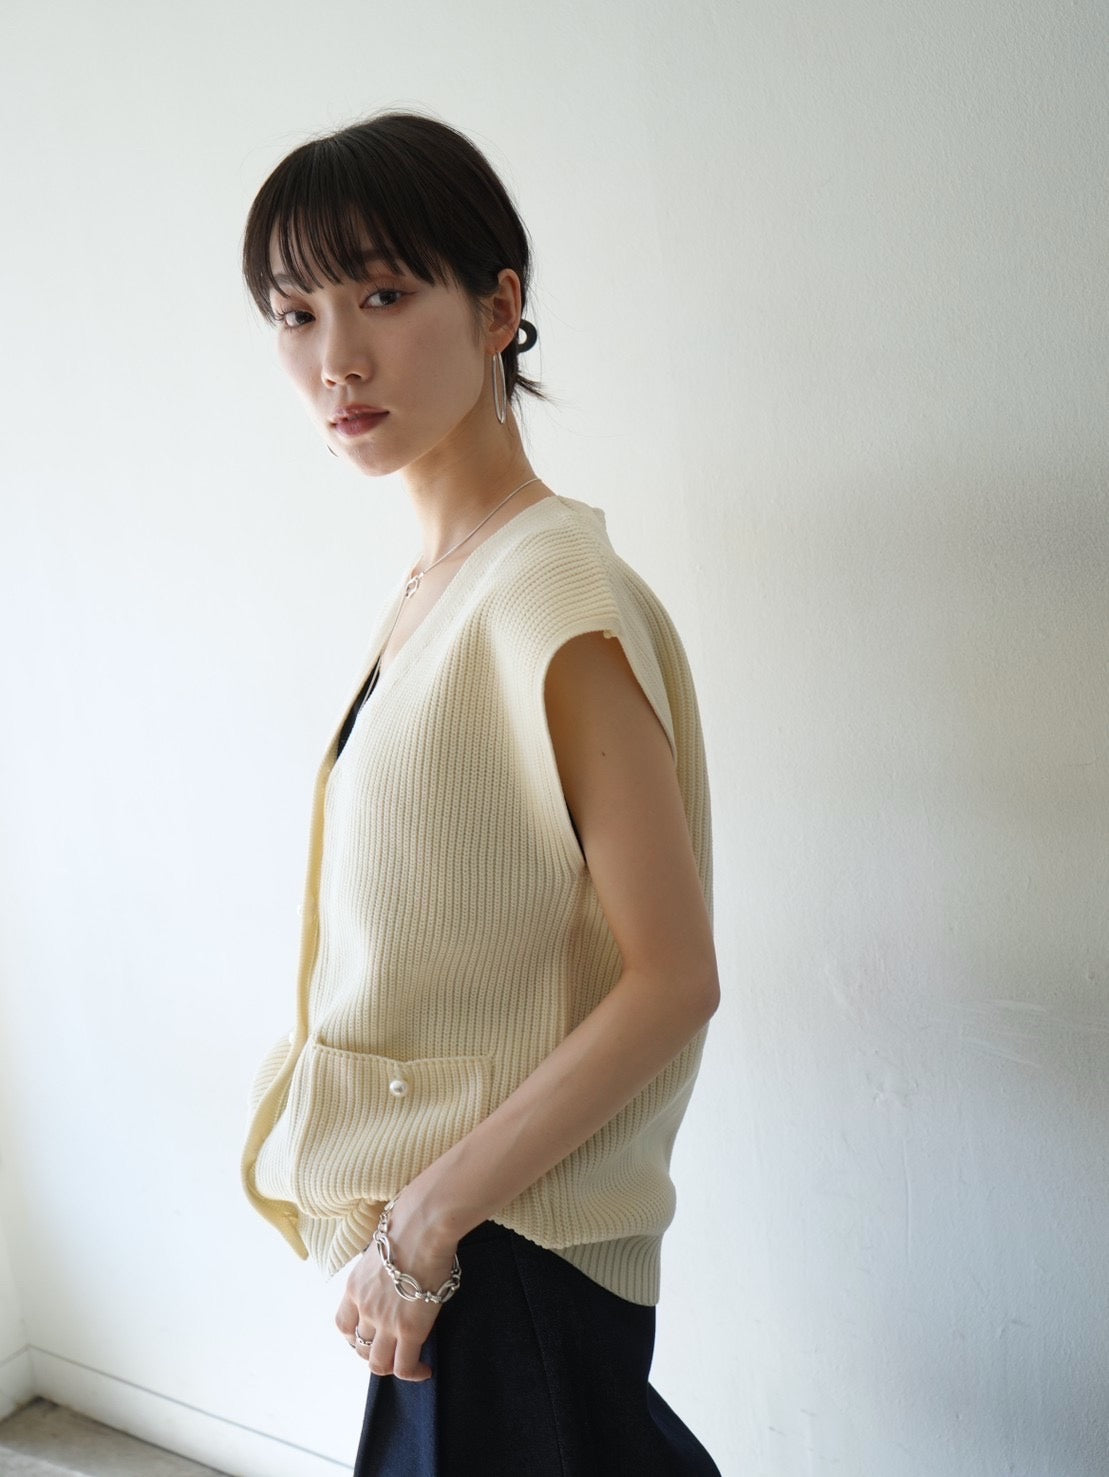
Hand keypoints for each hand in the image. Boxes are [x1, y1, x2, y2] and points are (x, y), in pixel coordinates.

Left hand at [334, 1196, 459, 1380]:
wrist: (422, 1226)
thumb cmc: (408, 1225)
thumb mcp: (382, 1249)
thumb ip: (381, 1268)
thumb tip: (396, 1266)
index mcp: (355, 1287)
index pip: (344, 1324)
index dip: (354, 1336)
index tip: (369, 1335)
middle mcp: (364, 1308)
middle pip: (360, 1346)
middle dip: (374, 1353)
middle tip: (393, 1350)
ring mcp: (384, 1322)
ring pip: (378, 1363)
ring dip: (391, 1367)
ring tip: (408, 1363)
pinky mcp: (409, 1331)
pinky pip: (404, 1367)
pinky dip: (413, 1374)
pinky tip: (424, 1370)